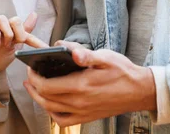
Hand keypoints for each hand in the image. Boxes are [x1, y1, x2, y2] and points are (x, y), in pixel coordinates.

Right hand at [0, 12, 47, 78]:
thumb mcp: (16, 47)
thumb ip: (26, 33)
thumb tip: (35, 16)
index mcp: (14, 32)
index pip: (28, 32)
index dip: (36, 41)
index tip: (45, 49)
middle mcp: (5, 28)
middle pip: (15, 19)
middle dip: (19, 32)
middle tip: (17, 43)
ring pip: (2, 19)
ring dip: (7, 33)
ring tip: (5, 44)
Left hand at [23, 41, 155, 126]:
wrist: (140, 91)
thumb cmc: (122, 71)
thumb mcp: (105, 57)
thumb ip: (85, 54)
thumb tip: (68, 49)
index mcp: (81, 86)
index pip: (46, 85)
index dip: (33, 77)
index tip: (30, 67)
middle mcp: (79, 102)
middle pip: (45, 98)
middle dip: (33, 86)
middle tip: (29, 75)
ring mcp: (83, 112)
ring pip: (51, 109)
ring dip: (38, 98)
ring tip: (33, 87)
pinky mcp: (87, 117)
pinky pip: (63, 120)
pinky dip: (52, 112)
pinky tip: (50, 103)